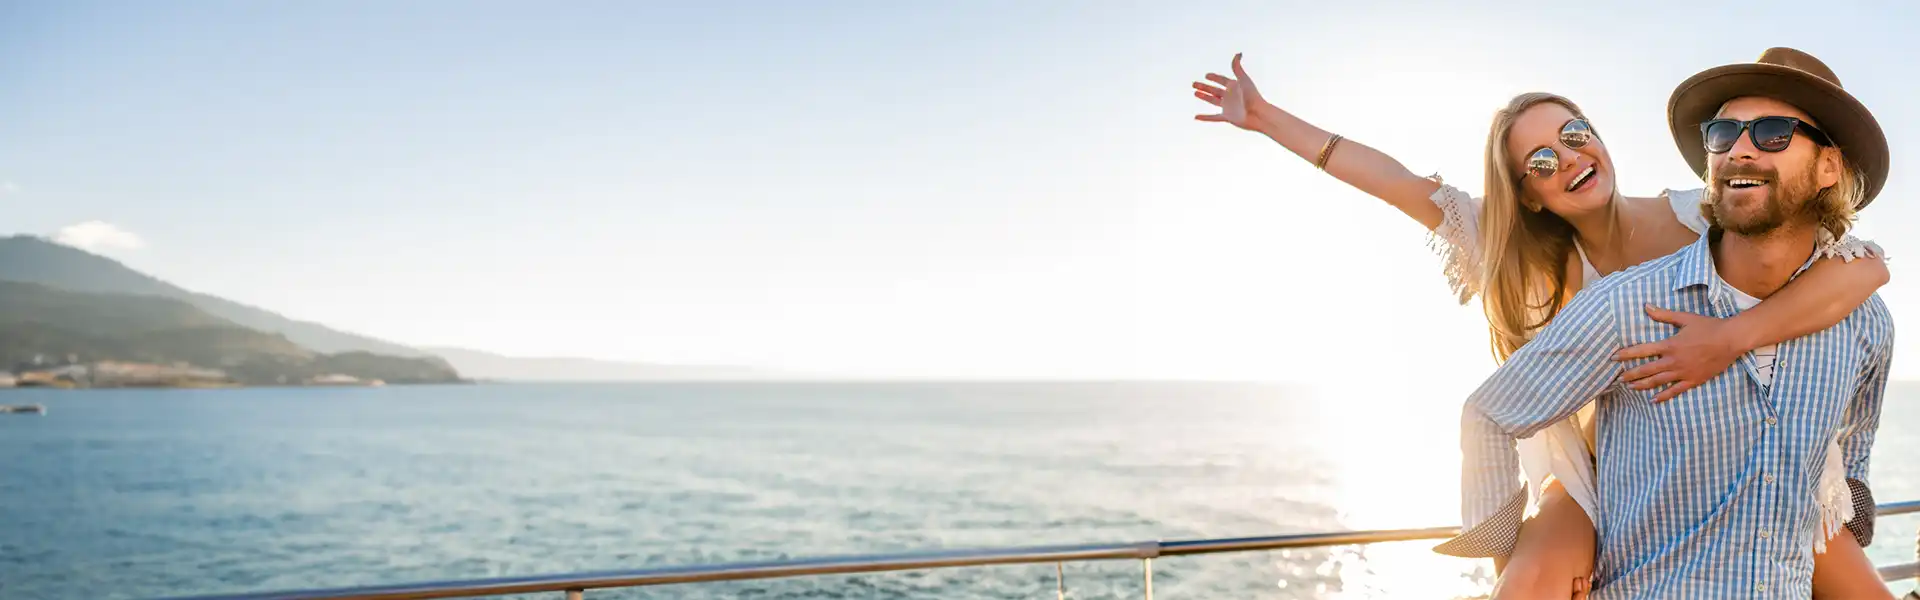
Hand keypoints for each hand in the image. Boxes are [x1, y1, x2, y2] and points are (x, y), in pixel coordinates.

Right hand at [1191, 53, 1272, 131]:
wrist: (1257, 113)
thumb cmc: (1252, 95)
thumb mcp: (1243, 79)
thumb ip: (1237, 67)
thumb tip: (1238, 53)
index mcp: (1234, 86)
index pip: (1222, 80)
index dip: (1214, 77)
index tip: (1206, 75)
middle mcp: (1230, 96)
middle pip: (1215, 90)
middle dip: (1204, 87)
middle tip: (1194, 84)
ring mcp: (1228, 107)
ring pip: (1213, 101)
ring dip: (1204, 97)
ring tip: (1195, 93)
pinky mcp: (1227, 117)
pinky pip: (1213, 117)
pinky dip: (1204, 117)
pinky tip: (1196, 117)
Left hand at [1611, 305, 1742, 402]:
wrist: (1731, 339)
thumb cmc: (1709, 326)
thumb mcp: (1685, 318)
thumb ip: (1663, 314)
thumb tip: (1646, 306)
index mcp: (1670, 345)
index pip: (1642, 351)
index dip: (1626, 354)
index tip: (1613, 357)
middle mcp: (1674, 361)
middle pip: (1646, 370)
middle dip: (1630, 374)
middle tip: (1618, 378)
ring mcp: (1683, 372)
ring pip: (1658, 382)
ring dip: (1642, 385)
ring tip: (1630, 388)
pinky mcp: (1694, 380)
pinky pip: (1675, 391)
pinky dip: (1663, 396)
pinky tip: (1653, 400)